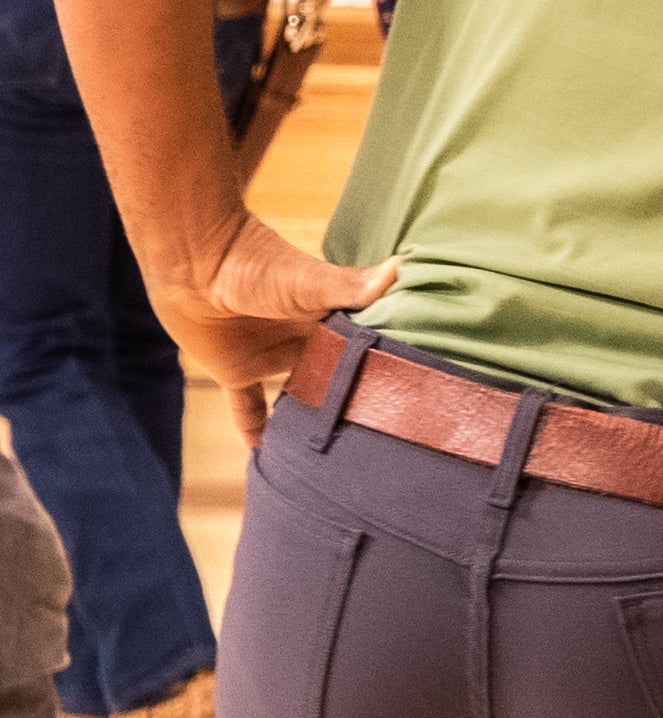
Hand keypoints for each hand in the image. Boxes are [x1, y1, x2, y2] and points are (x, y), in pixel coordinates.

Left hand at [153, 211, 394, 441]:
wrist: (193, 259)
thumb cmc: (257, 263)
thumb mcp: (312, 280)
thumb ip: (353, 285)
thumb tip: (402, 268)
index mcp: (334, 321)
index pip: (368, 353)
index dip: (387, 374)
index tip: (413, 402)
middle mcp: (308, 341)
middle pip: (337, 380)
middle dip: (354, 405)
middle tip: (380, 441)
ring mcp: (272, 357)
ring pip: (299, 398)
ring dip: (311, 420)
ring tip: (337, 458)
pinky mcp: (236, 370)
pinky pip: (248, 408)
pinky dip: (256, 432)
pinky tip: (267, 457)